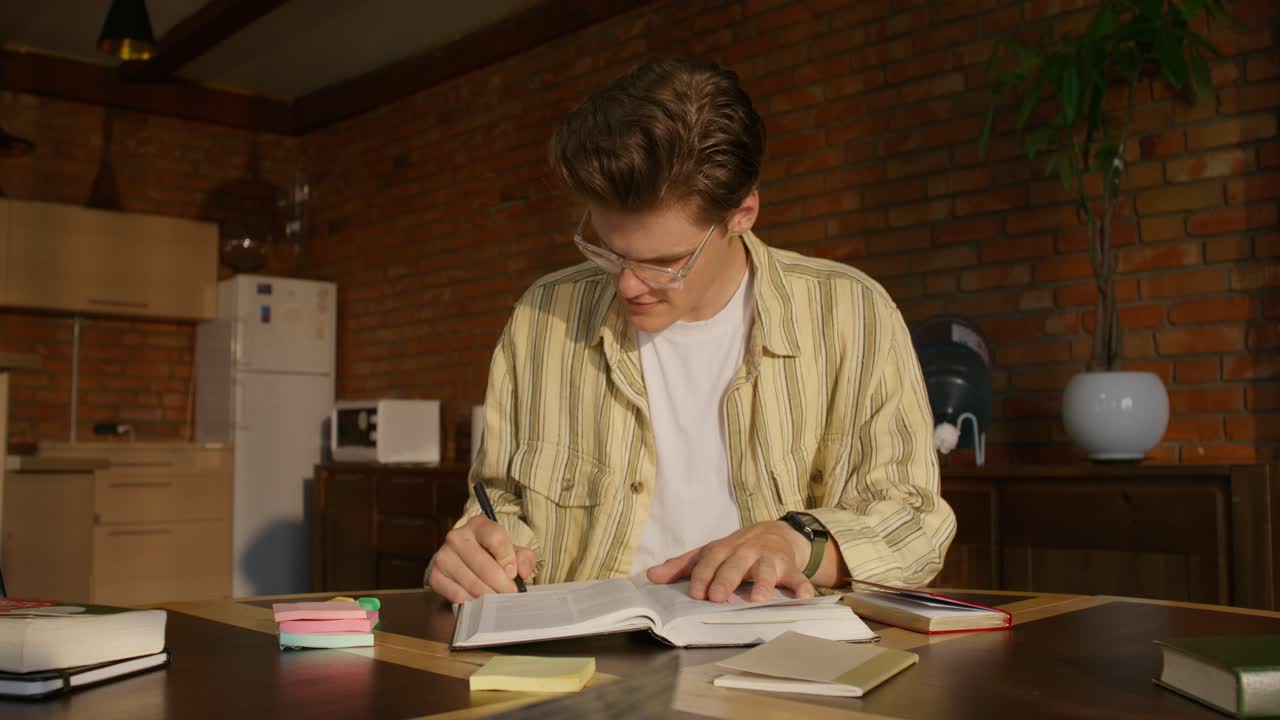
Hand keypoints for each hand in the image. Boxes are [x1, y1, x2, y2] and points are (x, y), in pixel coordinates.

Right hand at [427, 515, 537, 602]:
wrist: (465, 561)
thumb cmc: (492, 555)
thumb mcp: (512, 551)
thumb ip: (524, 558)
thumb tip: (522, 572)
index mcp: (478, 525)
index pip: (495, 538)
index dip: (508, 559)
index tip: (514, 574)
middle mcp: (457, 537)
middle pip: (484, 565)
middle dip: (502, 585)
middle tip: (510, 594)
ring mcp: (443, 556)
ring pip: (472, 583)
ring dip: (489, 596)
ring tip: (498, 599)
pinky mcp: (435, 576)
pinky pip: (458, 595)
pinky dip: (473, 602)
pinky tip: (480, 601)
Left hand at [646, 521, 814, 602]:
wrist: (775, 533)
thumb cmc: (736, 550)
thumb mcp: (709, 553)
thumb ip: (681, 566)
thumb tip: (651, 576)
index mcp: (724, 548)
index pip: (710, 559)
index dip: (702, 575)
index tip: (695, 593)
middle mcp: (747, 551)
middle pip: (735, 563)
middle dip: (726, 579)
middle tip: (718, 597)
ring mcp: (770, 559)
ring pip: (766, 570)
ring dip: (763, 584)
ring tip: (758, 599)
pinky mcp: (791, 568)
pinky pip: (798, 578)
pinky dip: (803, 588)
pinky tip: (805, 598)